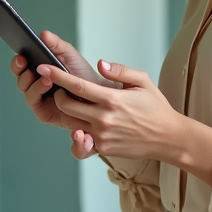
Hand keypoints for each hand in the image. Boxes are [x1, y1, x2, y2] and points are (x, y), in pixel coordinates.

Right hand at [10, 31, 113, 148]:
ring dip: (31, 82)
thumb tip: (43, 34)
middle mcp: (36, 84)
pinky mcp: (44, 112)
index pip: (21, 65)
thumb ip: (56, 44)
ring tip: (45, 76)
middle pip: (20, 77)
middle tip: (25, 61)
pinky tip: (48, 85)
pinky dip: (38, 93)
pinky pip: (35, 103)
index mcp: (39, 70)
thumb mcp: (70, 55)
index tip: (21, 54)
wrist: (98, 94)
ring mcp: (39, 99)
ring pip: (25, 90)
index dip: (18, 60)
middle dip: (19, 70)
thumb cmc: (83, 75)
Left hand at [40, 60, 211, 185]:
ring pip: (71, 122)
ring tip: (75, 103)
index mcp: (112, 99)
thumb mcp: (142, 81)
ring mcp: (102, 136)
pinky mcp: (103, 148)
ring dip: (69, 112)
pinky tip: (88, 120)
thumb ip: (120, 70)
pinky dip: (81, 128)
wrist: (168, 137)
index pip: (77, 86)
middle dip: (59, 94)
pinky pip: (82, 138)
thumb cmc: (156, 108)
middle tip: (61, 89)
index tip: (43, 67)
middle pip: (67, 105)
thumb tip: (101, 63)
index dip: (57, 76)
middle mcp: (104, 119)